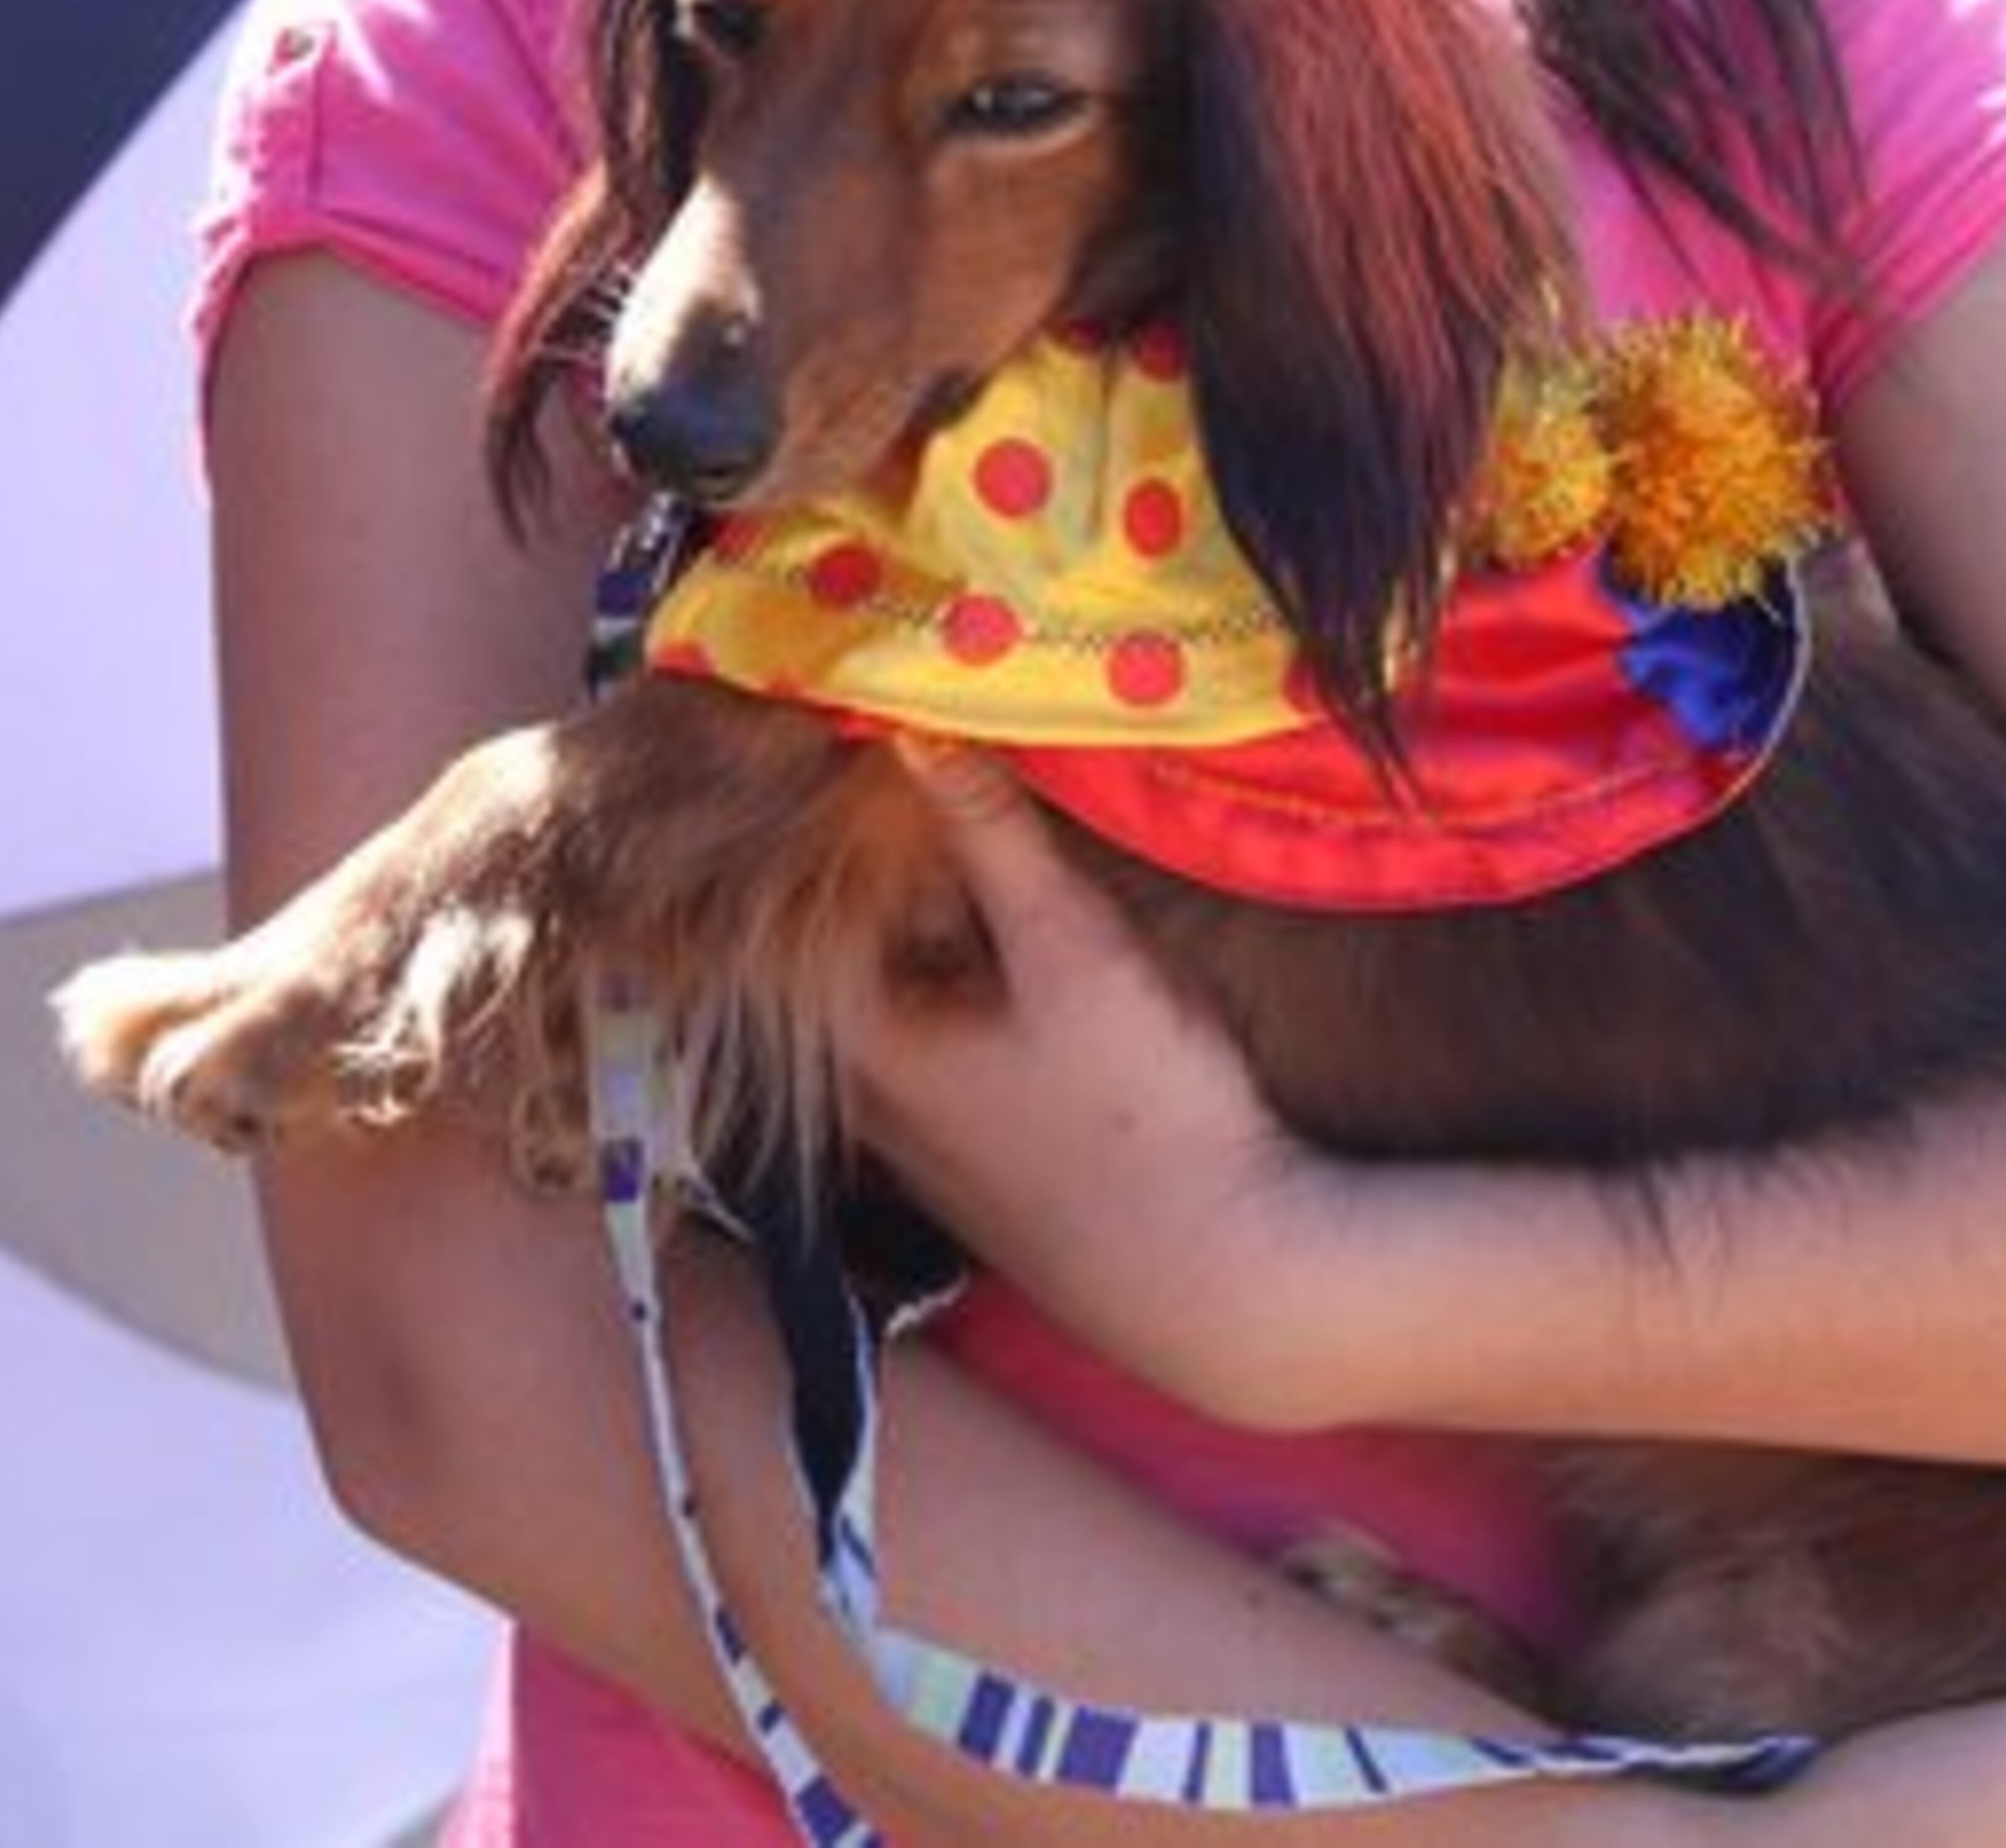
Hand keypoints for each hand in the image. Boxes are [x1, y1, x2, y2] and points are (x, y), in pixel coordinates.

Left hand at [844, 747, 1341, 1427]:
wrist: (1226, 1283)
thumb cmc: (1145, 1113)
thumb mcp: (1073, 949)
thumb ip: (992, 835)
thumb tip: (911, 723)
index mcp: (866, 1050)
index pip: (779, 927)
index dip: (793, 843)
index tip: (808, 765)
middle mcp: (869, 1109)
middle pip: (823, 974)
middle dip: (840, 887)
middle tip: (858, 793)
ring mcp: (919, 1152)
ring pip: (874, 1022)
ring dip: (894, 945)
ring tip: (927, 853)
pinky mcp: (975, 1173)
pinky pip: (920, 1064)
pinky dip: (933, 998)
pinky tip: (985, 959)